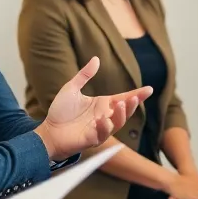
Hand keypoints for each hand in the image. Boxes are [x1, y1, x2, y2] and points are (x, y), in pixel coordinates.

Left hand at [37, 57, 152, 160]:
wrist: (48, 130)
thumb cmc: (60, 112)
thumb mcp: (71, 88)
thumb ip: (84, 75)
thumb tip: (96, 59)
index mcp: (103, 104)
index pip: (124, 98)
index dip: (137, 94)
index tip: (149, 89)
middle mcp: (105, 116)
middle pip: (124, 111)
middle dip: (132, 105)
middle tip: (135, 97)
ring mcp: (100, 129)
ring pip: (117, 123)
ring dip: (122, 115)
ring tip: (121, 104)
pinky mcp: (92, 139)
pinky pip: (103, 134)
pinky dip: (105, 127)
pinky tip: (102, 120)